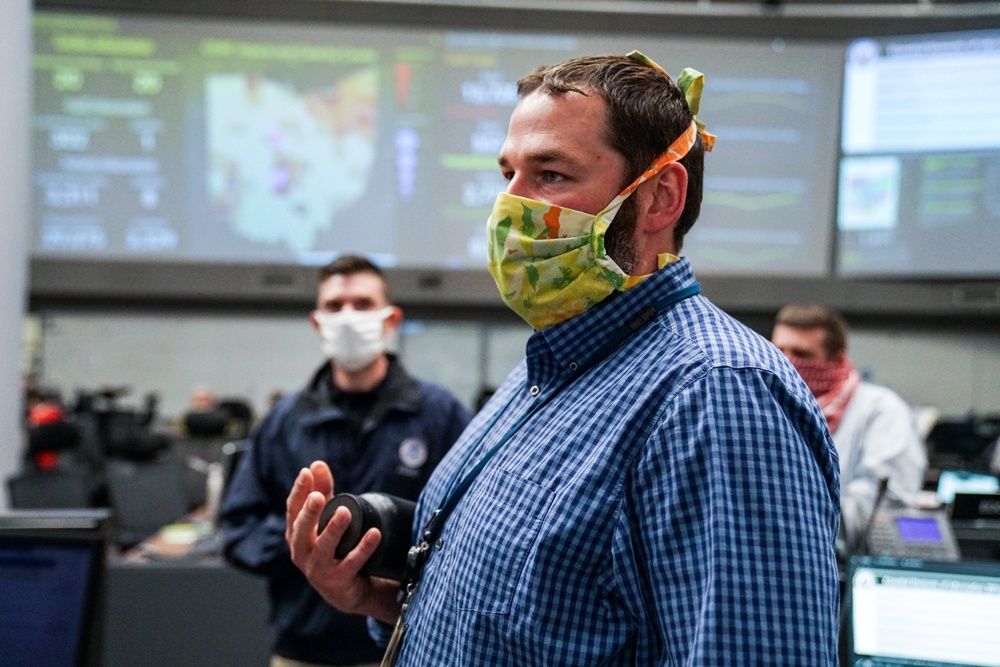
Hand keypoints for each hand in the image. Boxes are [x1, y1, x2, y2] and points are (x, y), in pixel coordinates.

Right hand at [286, 461, 399, 621]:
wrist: (343, 590)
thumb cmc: (331, 547)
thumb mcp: (324, 518)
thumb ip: (322, 490)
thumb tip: (317, 464)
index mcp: (296, 533)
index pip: (293, 509)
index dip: (299, 491)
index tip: (306, 473)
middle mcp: (302, 551)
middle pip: (302, 530)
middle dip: (310, 512)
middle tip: (318, 496)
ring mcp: (318, 568)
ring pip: (324, 548)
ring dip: (334, 529)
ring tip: (345, 513)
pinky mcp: (339, 580)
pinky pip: (352, 562)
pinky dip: (364, 548)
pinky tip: (375, 534)